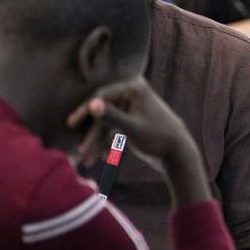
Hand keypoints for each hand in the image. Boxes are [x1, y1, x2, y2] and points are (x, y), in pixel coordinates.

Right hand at [67, 77, 209, 206]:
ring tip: (86, 161)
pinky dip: (106, 143)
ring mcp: (131, 107)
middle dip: (91, 135)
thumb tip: (92, 104)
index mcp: (134, 89)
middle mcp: (132, 94)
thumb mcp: (133, 128)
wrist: (178, 153)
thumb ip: (112, 116)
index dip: (85, 110)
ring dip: (96, 143)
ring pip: (106, 124)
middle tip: (80, 152)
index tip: (71, 123)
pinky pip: (113, 130)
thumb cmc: (159, 138)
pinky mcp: (132, 120)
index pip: (102, 96)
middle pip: (103, 113)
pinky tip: (100, 158)